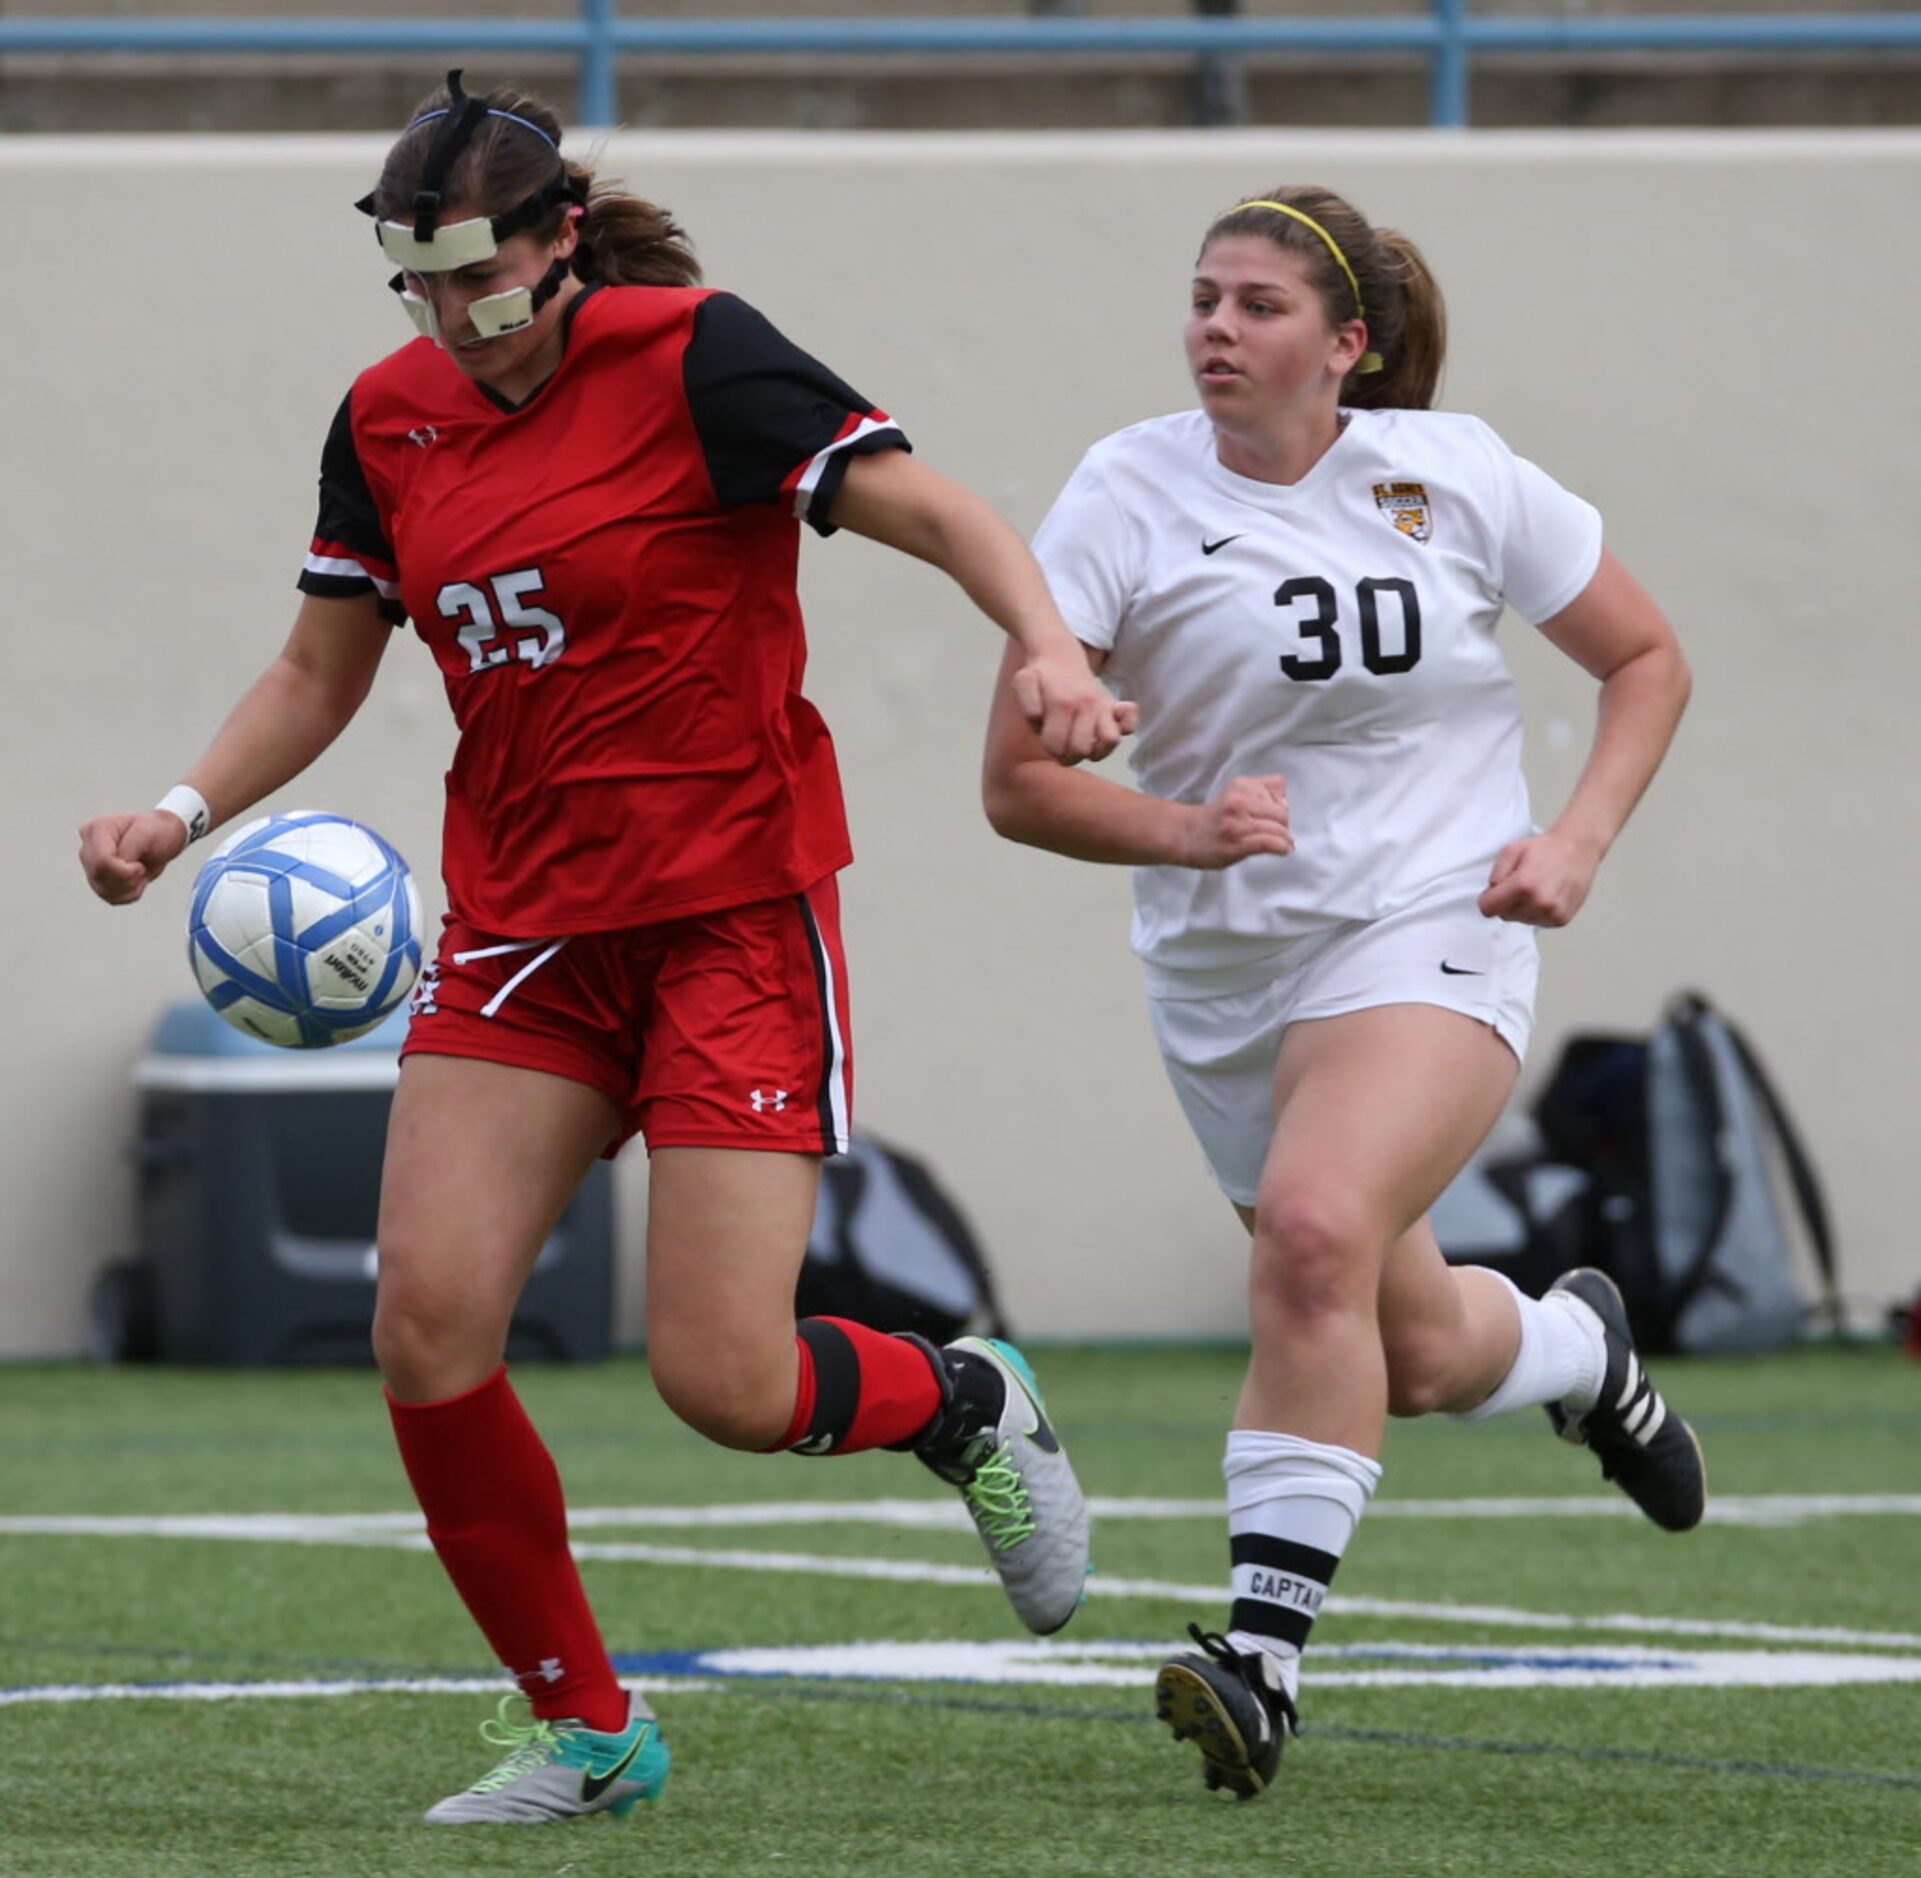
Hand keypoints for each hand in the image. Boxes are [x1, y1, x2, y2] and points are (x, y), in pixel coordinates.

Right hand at [79, 810, 191, 905]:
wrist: (162, 840)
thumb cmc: (156, 831)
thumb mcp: (147, 834)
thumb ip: (130, 848)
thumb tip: (119, 864)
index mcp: (96, 829)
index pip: (102, 861)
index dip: (124, 870)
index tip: (139, 864)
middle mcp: (87, 848)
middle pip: (101, 876)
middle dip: (127, 879)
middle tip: (141, 869)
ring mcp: (90, 866)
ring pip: (104, 891)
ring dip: (130, 888)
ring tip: (140, 873)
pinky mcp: (98, 881)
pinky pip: (111, 898)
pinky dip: (129, 895)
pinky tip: (137, 881)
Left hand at [1011, 640, 1137, 765]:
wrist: (1059, 653)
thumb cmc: (1039, 675)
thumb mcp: (1023, 683)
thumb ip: (1028, 704)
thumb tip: (1040, 719)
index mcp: (1061, 704)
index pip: (1057, 747)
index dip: (1049, 749)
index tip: (1047, 739)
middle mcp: (1085, 705)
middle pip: (1082, 750)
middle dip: (1068, 755)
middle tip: (1062, 743)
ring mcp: (1101, 705)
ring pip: (1110, 741)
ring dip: (1096, 751)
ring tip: (1083, 743)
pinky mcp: (1112, 706)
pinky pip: (1130, 721)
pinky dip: (1125, 728)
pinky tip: (1106, 729)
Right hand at [1176, 774, 1292, 868]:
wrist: (1186, 835)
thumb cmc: (1215, 817)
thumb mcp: (1236, 790)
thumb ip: (1262, 786)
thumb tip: (1284, 796)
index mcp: (1241, 785)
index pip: (1278, 793)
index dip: (1280, 806)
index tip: (1273, 817)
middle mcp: (1239, 802)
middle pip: (1281, 814)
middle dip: (1283, 825)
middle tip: (1278, 833)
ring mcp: (1237, 824)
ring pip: (1277, 829)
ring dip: (1285, 839)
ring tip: (1284, 843)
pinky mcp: (1237, 844)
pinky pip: (1268, 843)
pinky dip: (1281, 847)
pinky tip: (1284, 850)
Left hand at [1478, 830, 1600, 926]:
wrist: (1578, 849)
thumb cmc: (1544, 848)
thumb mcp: (1510, 851)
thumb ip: (1494, 874)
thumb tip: (1491, 894)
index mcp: (1523, 886)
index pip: (1487, 909)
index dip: (1487, 899)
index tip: (1494, 890)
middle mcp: (1539, 903)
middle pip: (1503, 915)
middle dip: (1506, 902)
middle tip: (1520, 884)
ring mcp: (1552, 914)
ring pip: (1520, 920)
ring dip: (1521, 908)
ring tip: (1535, 888)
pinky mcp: (1561, 920)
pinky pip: (1536, 922)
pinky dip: (1536, 911)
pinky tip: (1545, 895)